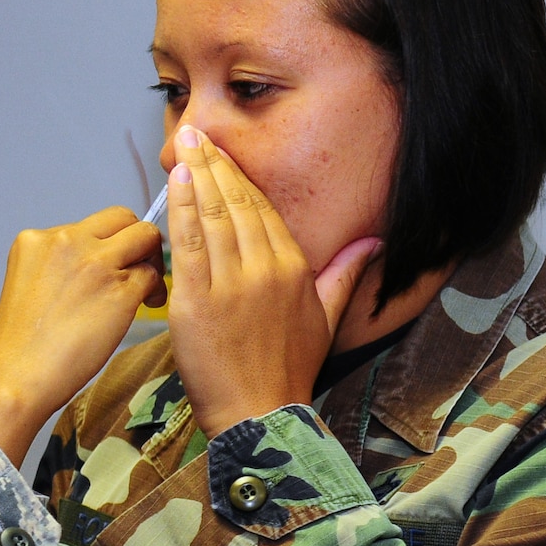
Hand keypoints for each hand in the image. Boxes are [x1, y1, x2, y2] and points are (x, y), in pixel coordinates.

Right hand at [0, 207, 165, 462]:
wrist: (17, 376)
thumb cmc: (21, 345)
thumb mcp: (29, 284)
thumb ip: (59, 264)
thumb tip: (95, 264)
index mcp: (37, 239)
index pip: (89, 223)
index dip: (107, 241)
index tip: (109, 263)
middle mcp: (67, 240)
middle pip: (122, 217)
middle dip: (134, 239)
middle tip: (136, 268)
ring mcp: (96, 262)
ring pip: (145, 237)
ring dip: (151, 259)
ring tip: (145, 289)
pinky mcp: (120, 289)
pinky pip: (152, 274)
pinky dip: (154, 288)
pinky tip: (146, 305)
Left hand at [165, 125, 380, 436]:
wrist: (259, 413)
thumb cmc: (288, 371)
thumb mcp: (327, 319)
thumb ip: (346, 274)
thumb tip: (373, 241)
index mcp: (293, 267)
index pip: (262, 208)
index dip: (240, 176)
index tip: (223, 151)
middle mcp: (263, 268)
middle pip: (236, 203)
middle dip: (214, 164)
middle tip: (197, 133)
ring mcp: (229, 283)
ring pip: (211, 216)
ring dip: (195, 177)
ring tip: (184, 147)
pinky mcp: (196, 301)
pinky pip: (186, 244)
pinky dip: (179, 211)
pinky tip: (172, 185)